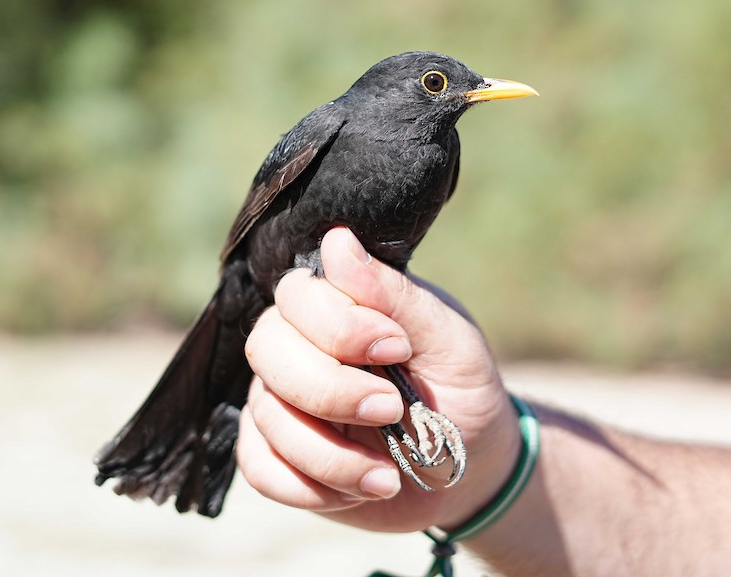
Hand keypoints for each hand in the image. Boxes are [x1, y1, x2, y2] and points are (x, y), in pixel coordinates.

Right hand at [237, 226, 519, 532]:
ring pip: (265, 414)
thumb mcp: (448, 339)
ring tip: (388, 474)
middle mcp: (297, 344)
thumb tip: (338, 241)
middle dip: (329, 389)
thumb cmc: (461, 388)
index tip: (398, 349)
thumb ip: (394, 295)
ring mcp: (280, 399)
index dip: (339, 326)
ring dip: (330, 454)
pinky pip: (258, 468)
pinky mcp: (277, 454)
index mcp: (336, 303)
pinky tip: (360, 490)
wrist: (472, 468)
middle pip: (266, 349)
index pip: (297, 294)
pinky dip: (308, 487)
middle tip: (391, 409)